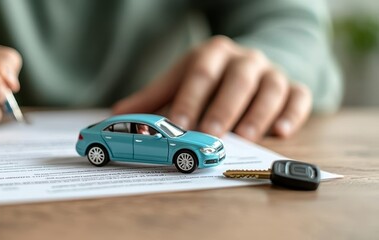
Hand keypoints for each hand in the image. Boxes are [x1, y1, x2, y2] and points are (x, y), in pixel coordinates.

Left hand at [113, 36, 311, 140]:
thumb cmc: (207, 78)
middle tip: (211, 132)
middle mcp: (244, 59)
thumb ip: (151, 98)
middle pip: (236, 80)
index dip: (188, 99)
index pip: (198, 74)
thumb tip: (116, 113)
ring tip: (245, 137)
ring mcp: (271, 72)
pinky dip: (292, 114)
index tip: (177, 123)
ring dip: (258, 114)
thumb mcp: (178, 81)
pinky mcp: (293, 86)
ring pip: (270, 88)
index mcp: (212, 53)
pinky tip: (279, 133)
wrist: (248, 64)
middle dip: (223, 108)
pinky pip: (299, 97)